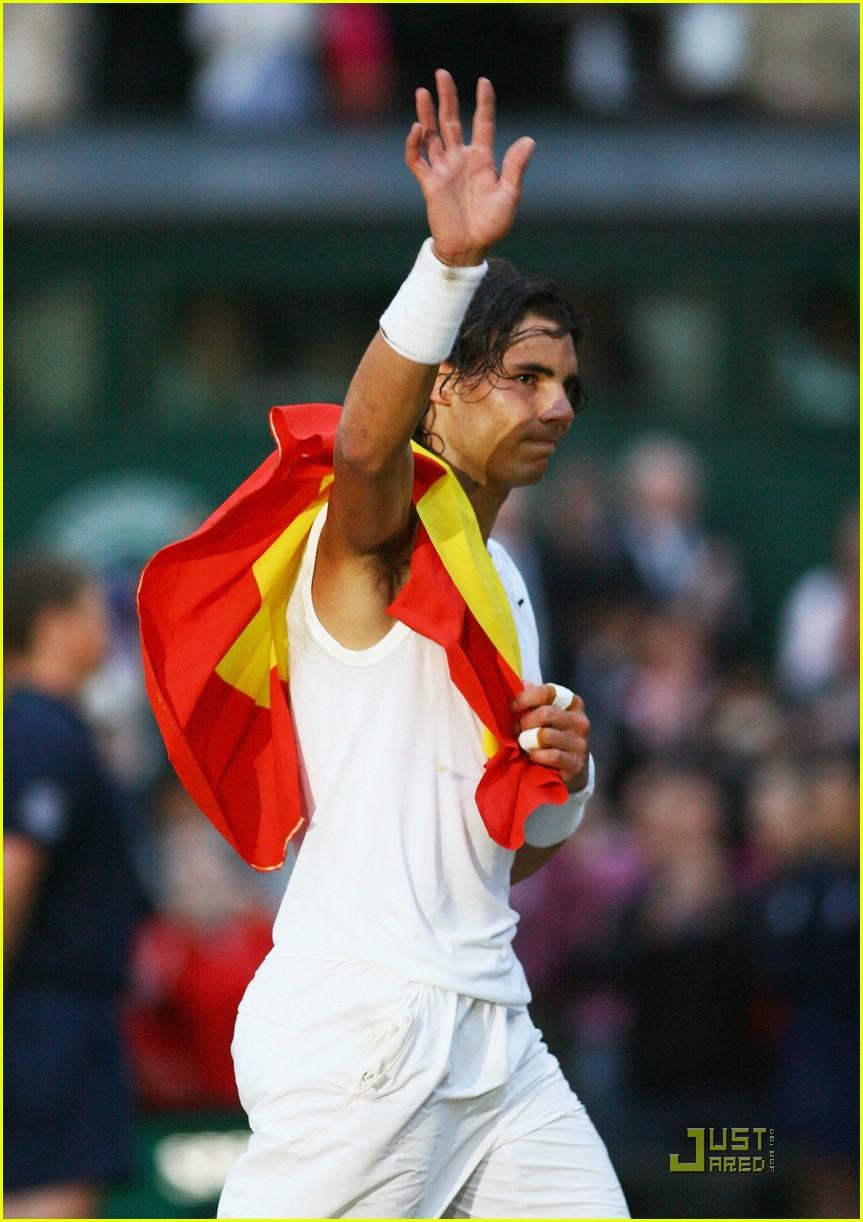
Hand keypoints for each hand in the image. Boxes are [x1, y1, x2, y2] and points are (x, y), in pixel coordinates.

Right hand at [405, 69, 534, 266]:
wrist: (469, 248)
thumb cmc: (492, 224)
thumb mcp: (509, 196)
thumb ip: (515, 167)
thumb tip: (528, 140)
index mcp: (482, 159)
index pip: (483, 123)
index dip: (484, 103)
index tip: (484, 82)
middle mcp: (461, 159)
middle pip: (452, 121)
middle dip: (447, 97)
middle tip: (442, 73)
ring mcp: (444, 170)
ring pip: (432, 135)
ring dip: (426, 114)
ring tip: (422, 92)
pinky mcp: (429, 183)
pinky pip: (417, 160)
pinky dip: (414, 145)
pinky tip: (418, 130)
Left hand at [511, 682, 590, 792]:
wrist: (573, 770)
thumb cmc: (554, 738)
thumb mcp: (546, 717)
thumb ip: (536, 700)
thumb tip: (523, 682)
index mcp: (573, 704)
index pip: (549, 692)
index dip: (526, 697)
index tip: (513, 707)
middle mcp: (580, 721)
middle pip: (545, 713)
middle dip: (525, 722)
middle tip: (517, 730)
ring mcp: (580, 743)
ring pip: (545, 735)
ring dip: (528, 741)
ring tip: (524, 744)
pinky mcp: (576, 764)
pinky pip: (551, 756)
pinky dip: (536, 756)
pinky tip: (534, 757)